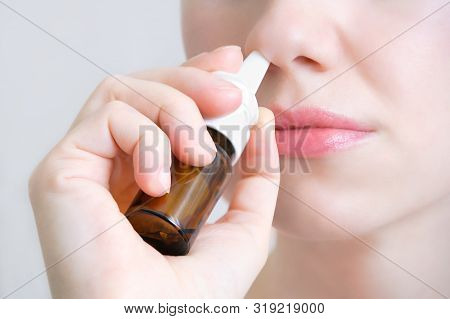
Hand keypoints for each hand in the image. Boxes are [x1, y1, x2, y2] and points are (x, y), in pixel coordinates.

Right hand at [29, 46, 279, 297]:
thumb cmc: (195, 294)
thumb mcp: (242, 225)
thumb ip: (254, 175)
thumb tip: (260, 121)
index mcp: (146, 175)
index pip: (162, 105)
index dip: (193, 75)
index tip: (229, 66)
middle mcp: (112, 165)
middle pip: (142, 86)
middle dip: (191, 80)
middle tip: (230, 94)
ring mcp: (85, 165)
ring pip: (124, 91)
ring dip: (174, 107)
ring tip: (199, 152)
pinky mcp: (62, 169)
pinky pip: (108, 118)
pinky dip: (146, 138)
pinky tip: (159, 180)